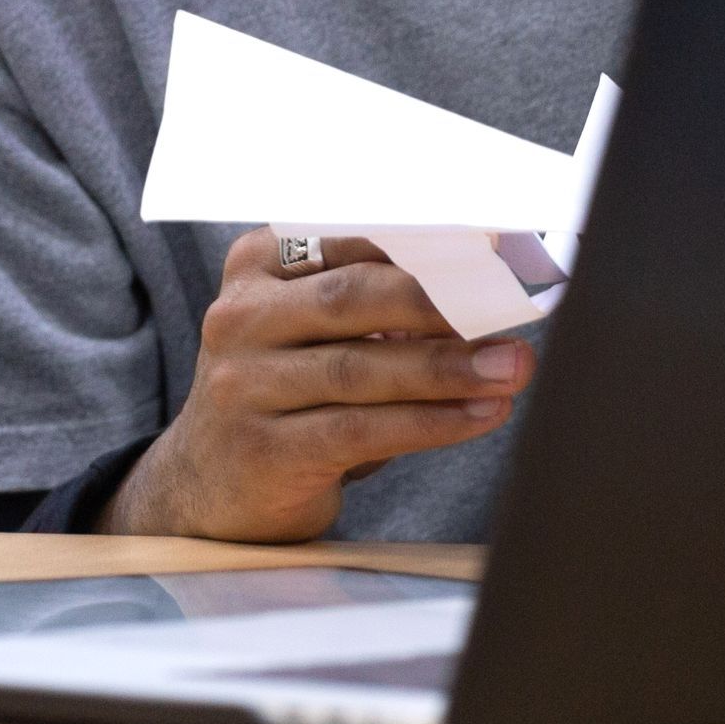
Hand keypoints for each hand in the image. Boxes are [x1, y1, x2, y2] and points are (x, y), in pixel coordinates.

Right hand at [98, 230, 533, 541]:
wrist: (212, 486)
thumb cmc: (290, 390)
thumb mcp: (316, 329)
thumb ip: (379, 299)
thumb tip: (486, 288)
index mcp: (256, 263)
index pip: (349, 237)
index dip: (425, 241)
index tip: (492, 249)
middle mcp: (238, 316)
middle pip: (353, 296)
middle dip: (442, 304)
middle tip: (511, 311)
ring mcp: (242, 385)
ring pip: (360, 367)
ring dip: (448, 368)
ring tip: (512, 368)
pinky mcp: (262, 451)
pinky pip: (359, 430)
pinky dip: (430, 422)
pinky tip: (479, 416)